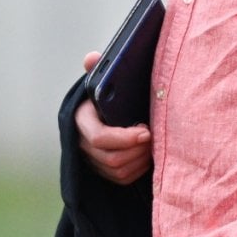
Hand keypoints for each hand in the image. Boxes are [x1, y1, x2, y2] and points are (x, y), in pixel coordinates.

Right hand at [75, 51, 152, 184]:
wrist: (104, 109)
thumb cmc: (107, 93)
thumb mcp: (102, 80)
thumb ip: (98, 70)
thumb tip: (92, 58)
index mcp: (81, 119)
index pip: (99, 137)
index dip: (124, 138)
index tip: (146, 131)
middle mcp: (82, 143)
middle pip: (111, 158)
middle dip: (137, 150)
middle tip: (154, 136)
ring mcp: (91, 160)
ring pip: (118, 170)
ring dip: (139, 159)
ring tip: (153, 144)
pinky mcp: (102, 171)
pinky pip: (122, 178)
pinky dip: (138, 169)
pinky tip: (148, 154)